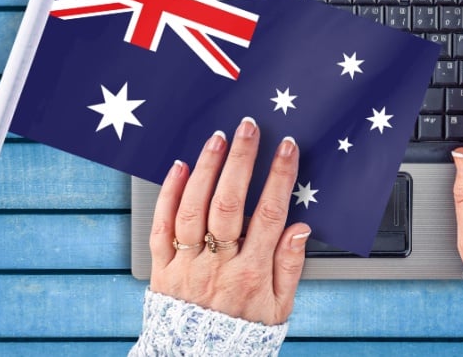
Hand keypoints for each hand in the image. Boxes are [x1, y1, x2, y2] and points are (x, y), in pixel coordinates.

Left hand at [148, 117, 310, 324]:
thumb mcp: (280, 307)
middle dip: (240, 160)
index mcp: (250, 273)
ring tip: (218, 139)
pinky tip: (179, 167)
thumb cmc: (242, 332)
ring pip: (193, 208)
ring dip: (206, 168)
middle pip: (228, 203)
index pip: (269, 214)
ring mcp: (186, 264)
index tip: (286, 148)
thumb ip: (290, 266)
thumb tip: (300, 229)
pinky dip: (169, 194)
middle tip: (248, 129)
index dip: (279, 177)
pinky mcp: (162, 267)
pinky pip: (162, 226)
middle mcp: (217, 264)